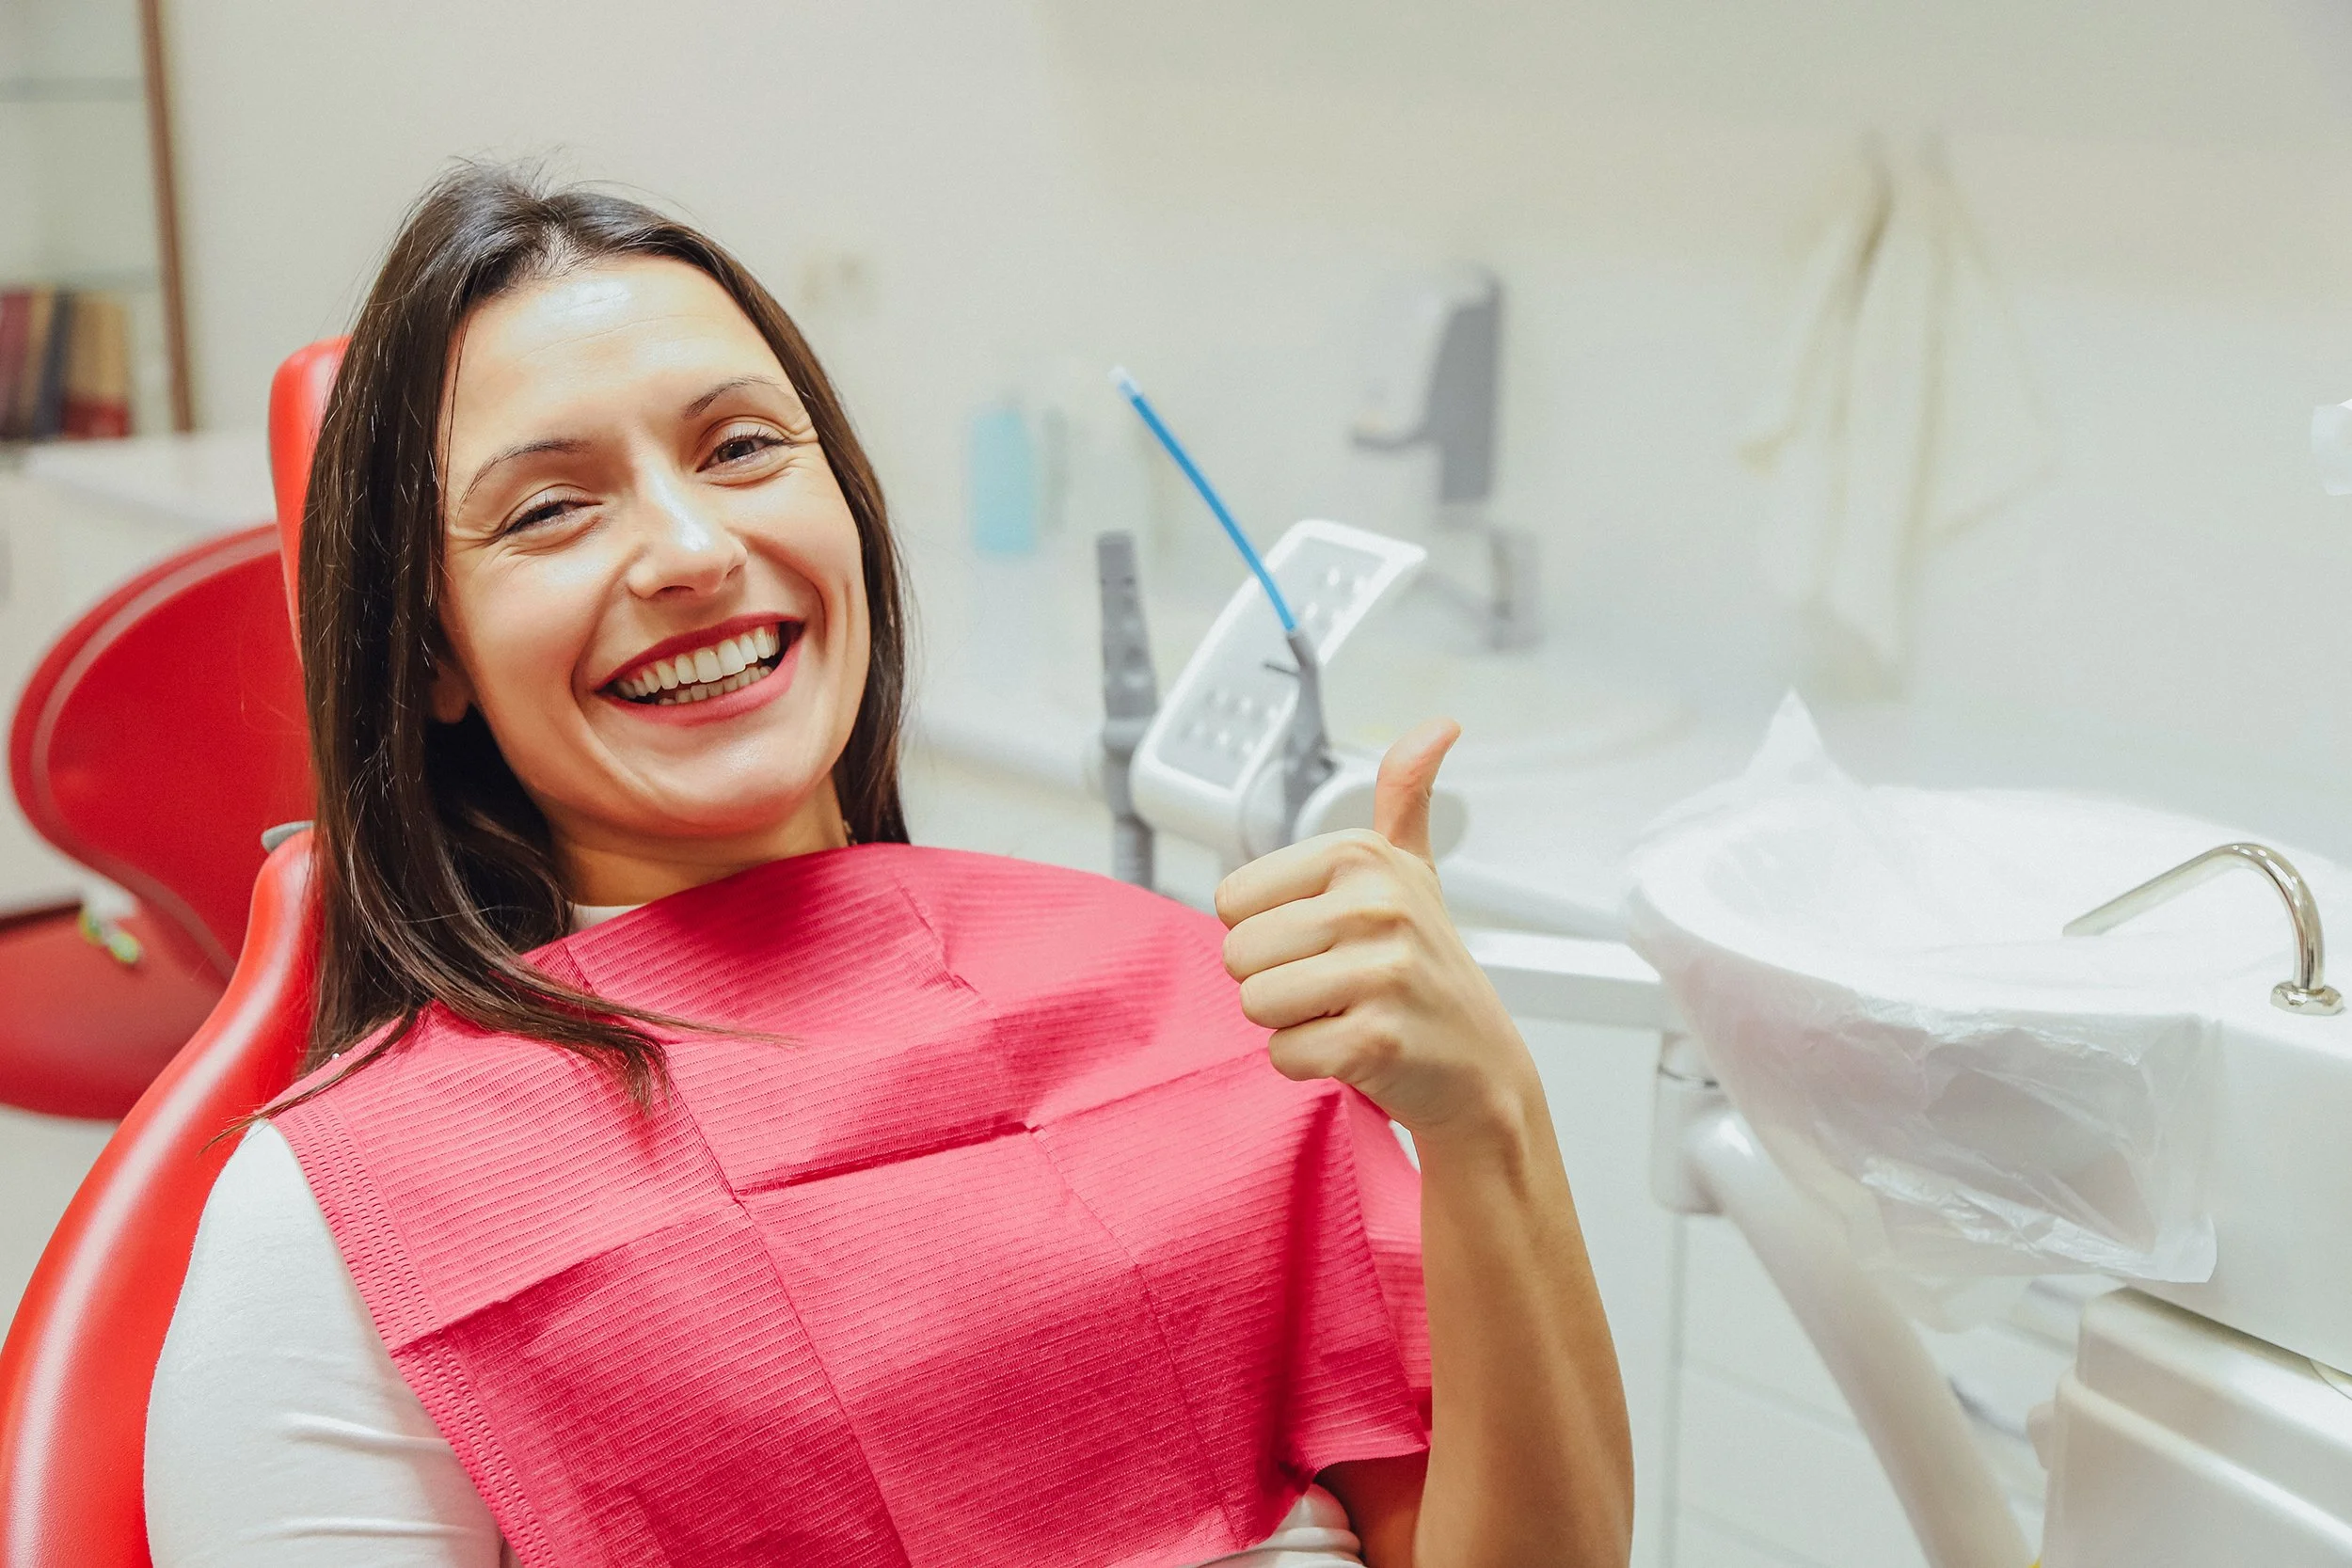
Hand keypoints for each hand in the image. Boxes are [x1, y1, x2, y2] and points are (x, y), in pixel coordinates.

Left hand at [1215, 718, 1536, 1142]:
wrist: (1479, 1064)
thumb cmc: (1425, 965)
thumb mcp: (1411, 870)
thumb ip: (1405, 794)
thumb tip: (1440, 724)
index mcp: (1361, 855)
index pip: (1232, 900)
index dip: (1268, 931)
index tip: (1325, 939)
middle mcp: (1374, 904)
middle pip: (1238, 955)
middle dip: (1277, 981)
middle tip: (1337, 984)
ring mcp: (1380, 972)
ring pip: (1254, 1003)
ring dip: (1291, 1022)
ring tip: (1346, 1011)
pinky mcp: (1376, 1038)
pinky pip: (1283, 1053)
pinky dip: (1311, 1062)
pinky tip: (1358, 1047)